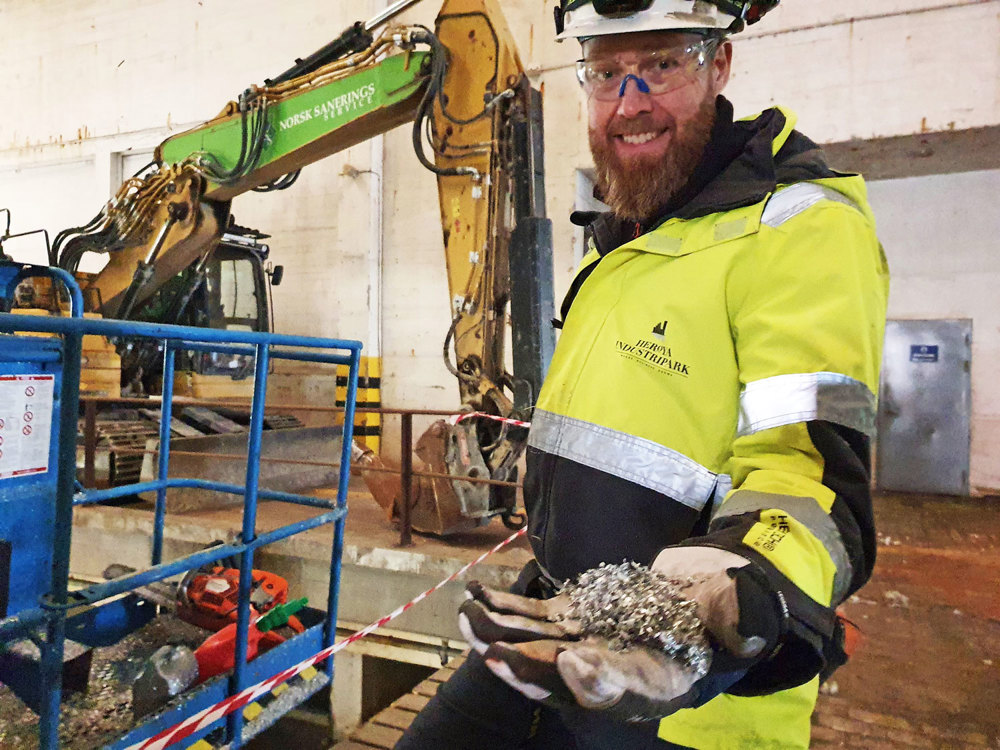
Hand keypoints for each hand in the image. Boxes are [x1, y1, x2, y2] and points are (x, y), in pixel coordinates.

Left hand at [459, 549, 779, 720]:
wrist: (694, 602)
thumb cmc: (722, 613)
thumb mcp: (739, 618)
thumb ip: (741, 624)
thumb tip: (748, 633)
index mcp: (646, 682)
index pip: (615, 690)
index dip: (593, 681)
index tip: (576, 661)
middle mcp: (605, 670)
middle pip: (557, 676)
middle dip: (522, 665)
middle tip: (493, 652)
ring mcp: (580, 641)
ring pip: (532, 644)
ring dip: (497, 633)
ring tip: (468, 616)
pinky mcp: (567, 616)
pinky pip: (529, 615)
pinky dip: (503, 605)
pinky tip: (476, 595)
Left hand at [459, 583, 700, 721]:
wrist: (685, 627)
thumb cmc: (670, 663)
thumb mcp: (645, 676)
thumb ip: (605, 676)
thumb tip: (568, 663)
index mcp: (581, 689)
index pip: (544, 683)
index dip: (519, 672)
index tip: (496, 658)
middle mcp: (565, 667)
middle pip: (522, 656)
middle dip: (493, 642)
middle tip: (469, 621)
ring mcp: (561, 637)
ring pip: (518, 632)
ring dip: (490, 619)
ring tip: (466, 605)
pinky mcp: (562, 614)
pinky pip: (527, 611)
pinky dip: (503, 601)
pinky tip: (479, 590)